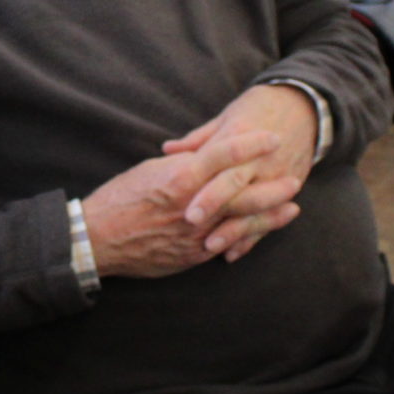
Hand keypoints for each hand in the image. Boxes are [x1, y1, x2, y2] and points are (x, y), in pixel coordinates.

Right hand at [83, 130, 280, 278]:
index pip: (224, 155)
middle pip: (242, 194)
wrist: (98, 239)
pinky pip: (225, 245)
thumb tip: (208, 156)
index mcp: (180, 178)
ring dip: (269, 216)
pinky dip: (246, 237)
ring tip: (291, 208)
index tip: (272, 137)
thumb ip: (184, 165)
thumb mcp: (151, 170)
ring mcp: (194, 235)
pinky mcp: (191, 256)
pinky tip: (260, 233)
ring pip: (241, 223)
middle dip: (272, 187)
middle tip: (295, 179)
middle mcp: (192, 207)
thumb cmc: (120, 198)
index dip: (251, 144)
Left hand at [162, 85, 319, 259]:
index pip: (218, 157)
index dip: (202, 177)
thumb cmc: (258, 108)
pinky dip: (252, 236)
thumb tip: (166, 150)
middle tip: (190, 222)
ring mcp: (276, 173)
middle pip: (235, 182)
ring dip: (233, 229)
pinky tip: (232, 253)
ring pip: (253, 206)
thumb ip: (198, 139)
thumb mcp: (228, 117)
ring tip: (211, 247)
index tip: (180, 195)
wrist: (304, 106)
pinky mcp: (288, 185)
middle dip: (214, 203)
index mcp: (240, 133)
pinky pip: (270, 216)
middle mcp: (259, 156)